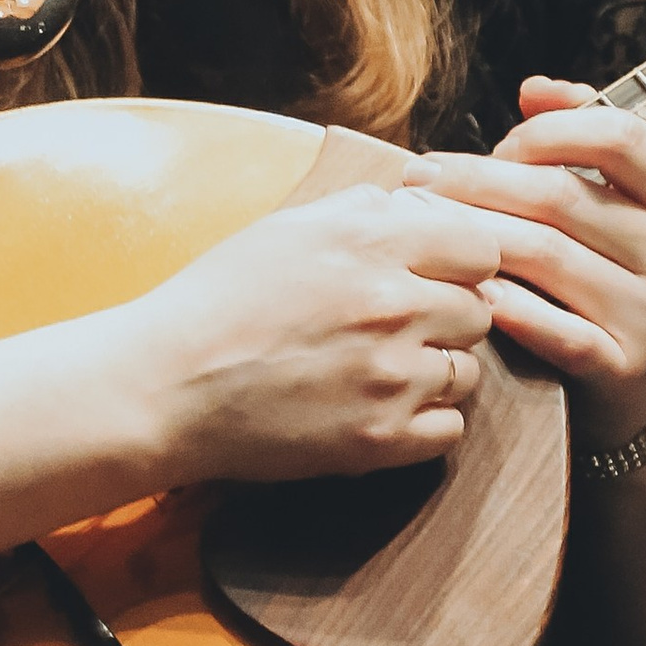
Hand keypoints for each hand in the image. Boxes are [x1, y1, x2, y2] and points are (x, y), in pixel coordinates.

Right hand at [131, 184, 503, 480]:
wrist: (165, 386)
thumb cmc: (218, 300)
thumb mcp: (287, 226)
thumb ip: (364, 209)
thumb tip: (419, 205)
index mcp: (370, 242)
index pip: (480, 246)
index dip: (460, 261)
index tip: (435, 274)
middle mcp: (392, 306)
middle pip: (478, 310)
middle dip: (447, 315)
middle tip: (401, 325)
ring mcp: (391, 378)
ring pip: (467, 371)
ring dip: (436, 369)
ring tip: (383, 368)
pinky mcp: (380, 440)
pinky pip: (450, 428)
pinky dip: (424, 421)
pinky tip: (382, 406)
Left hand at [408, 82, 645, 444]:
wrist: (632, 390)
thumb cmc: (606, 282)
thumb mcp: (610, 205)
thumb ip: (579, 138)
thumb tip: (536, 90)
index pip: (622, 137)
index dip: (550, 132)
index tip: (499, 142)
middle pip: (562, 195)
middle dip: (477, 180)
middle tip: (420, 178)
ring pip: (545, 254)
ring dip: (472, 236)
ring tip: (424, 228)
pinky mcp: (621, 366)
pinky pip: (550, 326)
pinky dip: (502, 304)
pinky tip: (466, 290)